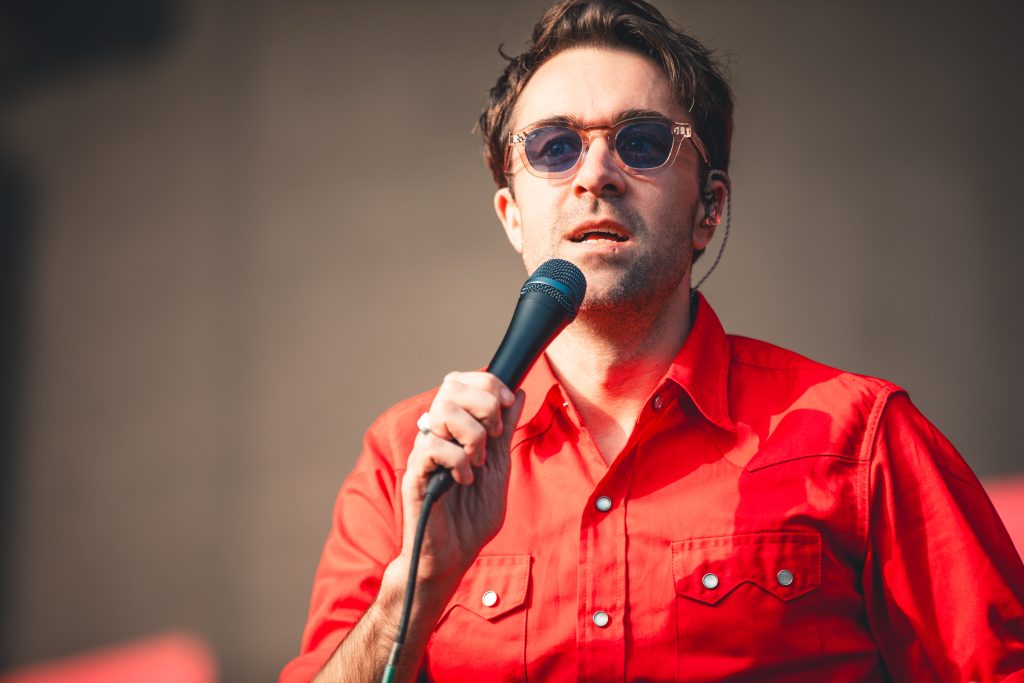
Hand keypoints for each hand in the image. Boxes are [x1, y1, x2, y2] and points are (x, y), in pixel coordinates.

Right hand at [398, 371, 525, 584]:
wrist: (455, 555)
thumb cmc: (472, 516)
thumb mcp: (499, 466)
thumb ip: (505, 430)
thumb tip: (518, 394)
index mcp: (454, 429)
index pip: (459, 380)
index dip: (487, 383)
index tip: (508, 403)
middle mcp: (436, 434)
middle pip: (450, 386)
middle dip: (484, 404)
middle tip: (493, 436)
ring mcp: (423, 453)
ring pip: (443, 411)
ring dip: (472, 434)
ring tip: (477, 461)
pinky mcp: (415, 474)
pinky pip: (433, 446)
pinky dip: (458, 461)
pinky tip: (464, 480)